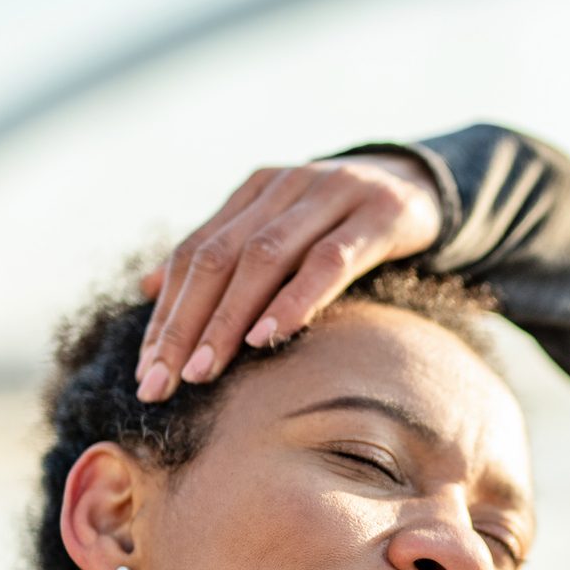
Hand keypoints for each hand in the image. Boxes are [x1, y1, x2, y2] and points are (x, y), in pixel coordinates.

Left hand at [134, 151, 442, 401]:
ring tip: (205, 371)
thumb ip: (220, 254)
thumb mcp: (280, 232)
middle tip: (161, 382)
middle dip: (183, 324)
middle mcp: (283, 187)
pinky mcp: (377, 215)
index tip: (145, 372)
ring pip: (263, 258)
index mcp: (254, 191)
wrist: (423, 188)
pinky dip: (294, 299)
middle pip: (217, 258)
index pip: (193, 254)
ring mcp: (330, 196)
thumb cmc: (344, 224)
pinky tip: (268, 336)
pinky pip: (328, 261)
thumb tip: (148, 289)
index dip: (165, 313)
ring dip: (228, 319)